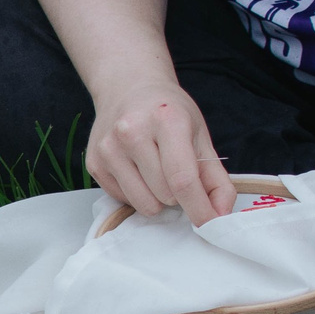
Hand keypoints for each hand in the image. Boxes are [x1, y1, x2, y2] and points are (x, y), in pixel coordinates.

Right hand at [87, 74, 235, 224]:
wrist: (128, 88)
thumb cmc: (168, 113)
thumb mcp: (200, 135)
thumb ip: (215, 178)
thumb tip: (220, 215)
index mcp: (166, 120)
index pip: (183, 179)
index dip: (200, 209)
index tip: (210, 225)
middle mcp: (131, 132)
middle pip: (165, 195)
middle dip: (178, 196)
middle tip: (176, 173)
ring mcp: (108, 148)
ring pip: (144, 204)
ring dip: (157, 198)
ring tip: (156, 172)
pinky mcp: (94, 163)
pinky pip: (124, 200)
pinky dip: (137, 193)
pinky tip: (137, 169)